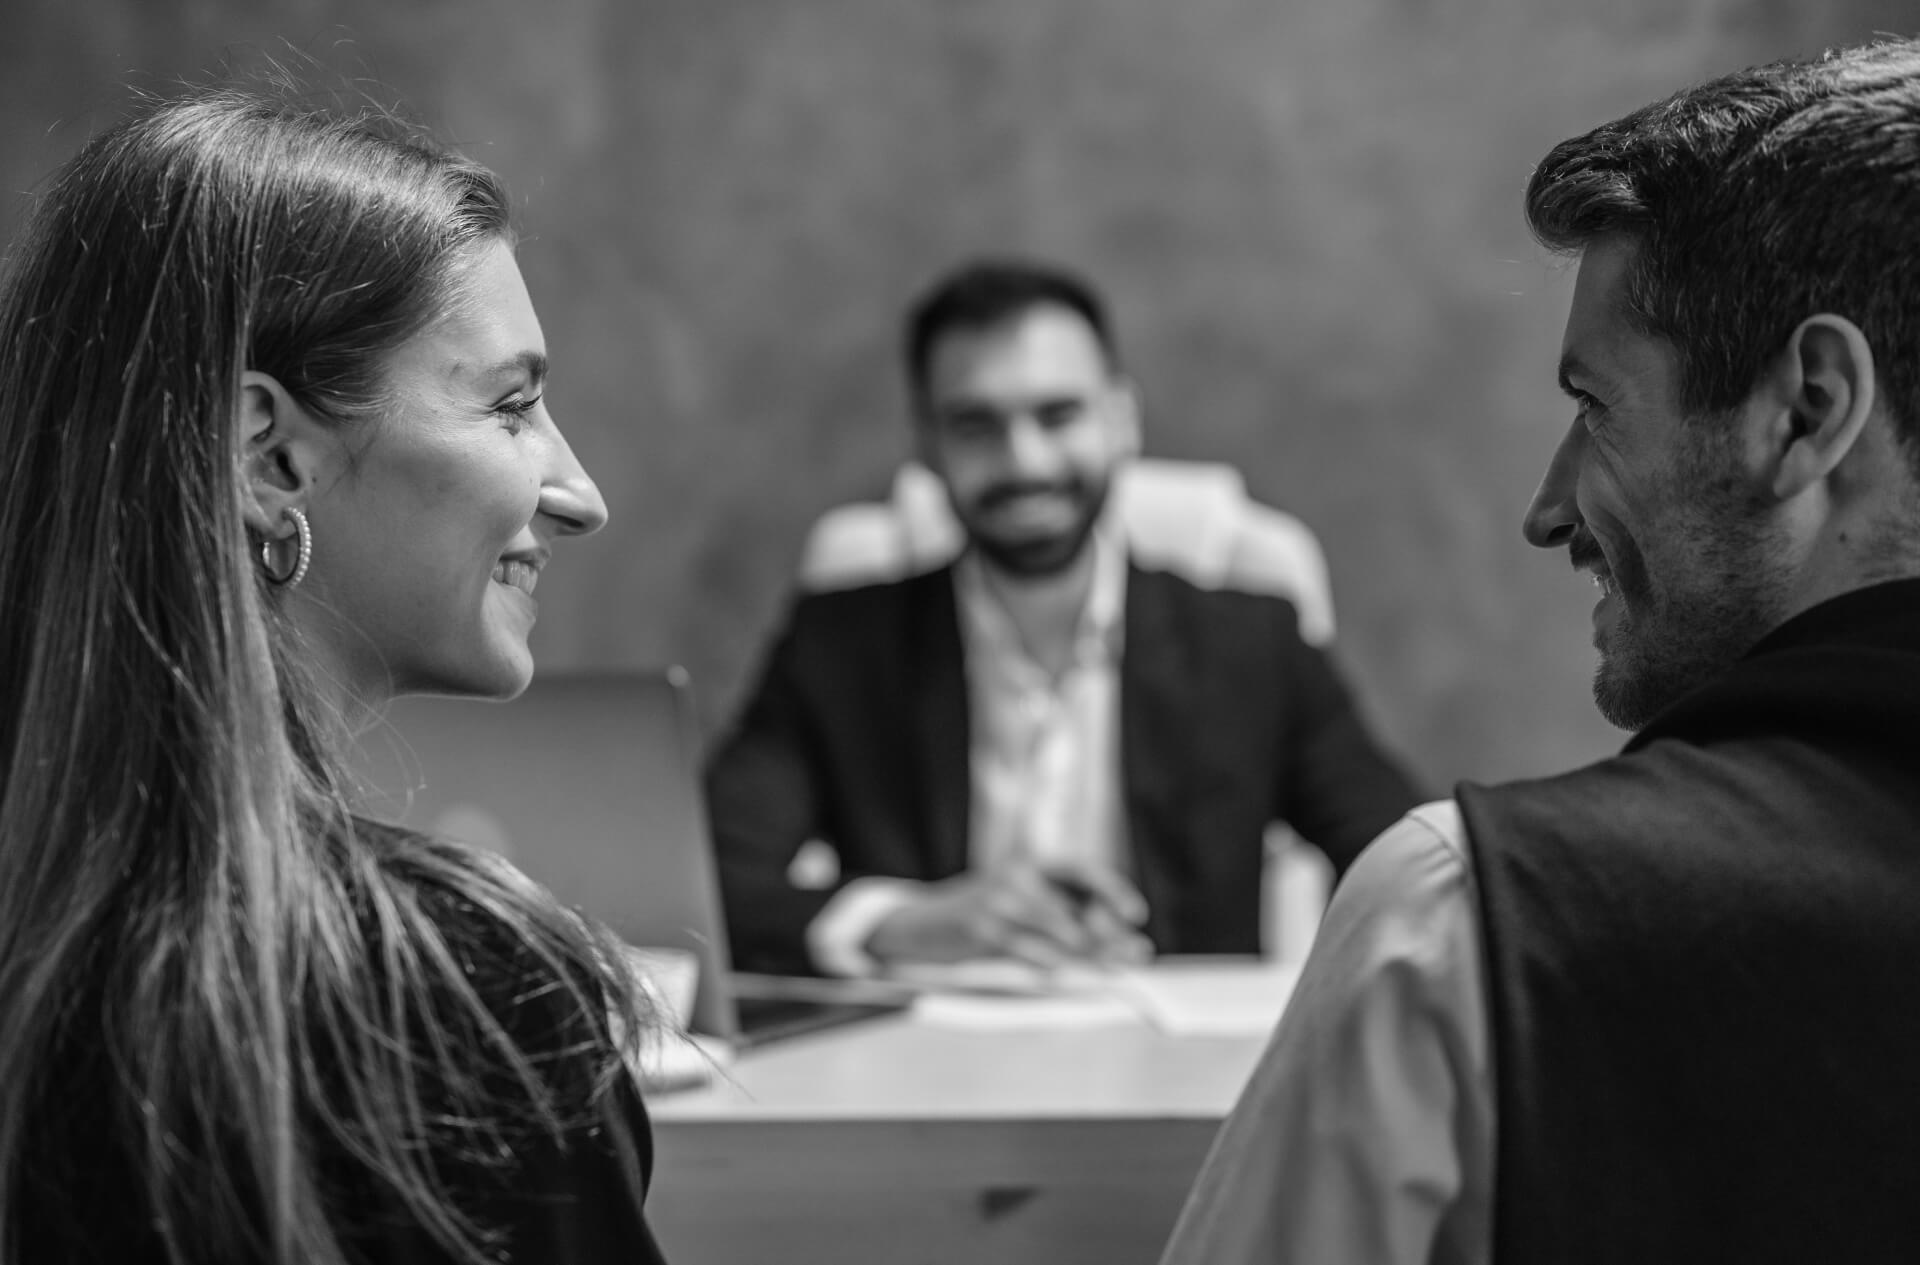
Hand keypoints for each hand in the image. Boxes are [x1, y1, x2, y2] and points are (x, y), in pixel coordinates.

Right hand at [863, 861, 1152, 969]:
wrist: (919, 924)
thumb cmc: (979, 917)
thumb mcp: (1018, 904)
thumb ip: (1058, 916)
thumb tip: (1112, 941)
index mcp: (1031, 866)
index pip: (1081, 871)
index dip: (1112, 890)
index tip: (1137, 914)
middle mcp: (1017, 876)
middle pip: (1075, 907)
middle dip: (1109, 934)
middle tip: (1136, 955)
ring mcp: (997, 901)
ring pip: (1055, 930)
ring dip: (1087, 953)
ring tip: (1111, 969)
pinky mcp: (979, 928)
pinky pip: (1023, 948)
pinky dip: (1045, 961)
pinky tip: (1061, 970)